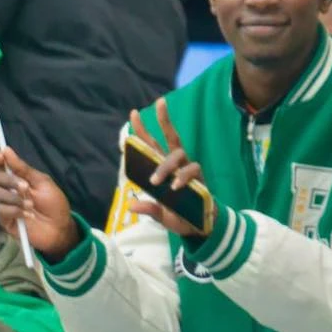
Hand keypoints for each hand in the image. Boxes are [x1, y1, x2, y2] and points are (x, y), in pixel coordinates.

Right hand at [0, 147, 80, 258]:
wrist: (60, 228)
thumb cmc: (54, 204)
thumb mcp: (42, 182)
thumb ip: (24, 169)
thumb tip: (6, 150)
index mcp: (17, 178)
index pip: (0, 165)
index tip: (0, 157)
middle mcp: (8, 189)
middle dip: (8, 180)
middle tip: (25, 187)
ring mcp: (5, 205)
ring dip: (13, 197)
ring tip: (30, 204)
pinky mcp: (5, 220)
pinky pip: (1, 210)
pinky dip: (15, 210)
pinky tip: (28, 214)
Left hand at [127, 99, 204, 238]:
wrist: (201, 228)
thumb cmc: (180, 216)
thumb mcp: (161, 215)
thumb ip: (148, 208)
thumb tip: (130, 205)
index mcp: (164, 168)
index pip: (152, 145)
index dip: (143, 130)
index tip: (133, 113)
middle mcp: (177, 164)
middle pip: (171, 137)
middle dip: (165, 120)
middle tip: (158, 102)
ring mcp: (189, 169)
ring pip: (178, 154)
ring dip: (165, 165)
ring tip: (156, 181)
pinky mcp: (200, 178)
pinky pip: (192, 170)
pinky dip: (182, 178)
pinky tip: (175, 187)